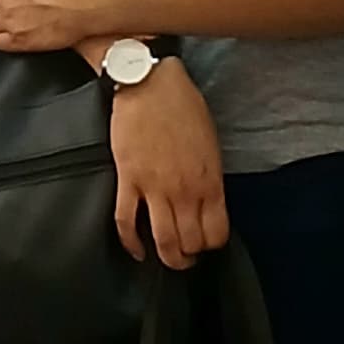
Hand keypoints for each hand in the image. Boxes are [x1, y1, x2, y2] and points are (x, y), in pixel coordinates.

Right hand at [108, 62, 227, 268]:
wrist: (149, 84)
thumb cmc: (183, 107)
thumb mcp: (211, 143)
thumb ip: (210, 176)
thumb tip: (208, 200)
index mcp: (210, 181)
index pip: (217, 233)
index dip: (212, 245)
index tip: (207, 243)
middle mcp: (185, 191)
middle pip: (190, 243)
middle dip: (190, 256)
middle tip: (187, 255)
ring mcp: (155, 188)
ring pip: (163, 241)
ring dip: (166, 258)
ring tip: (167, 259)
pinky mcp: (128, 180)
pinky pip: (127, 222)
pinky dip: (131, 243)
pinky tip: (137, 250)